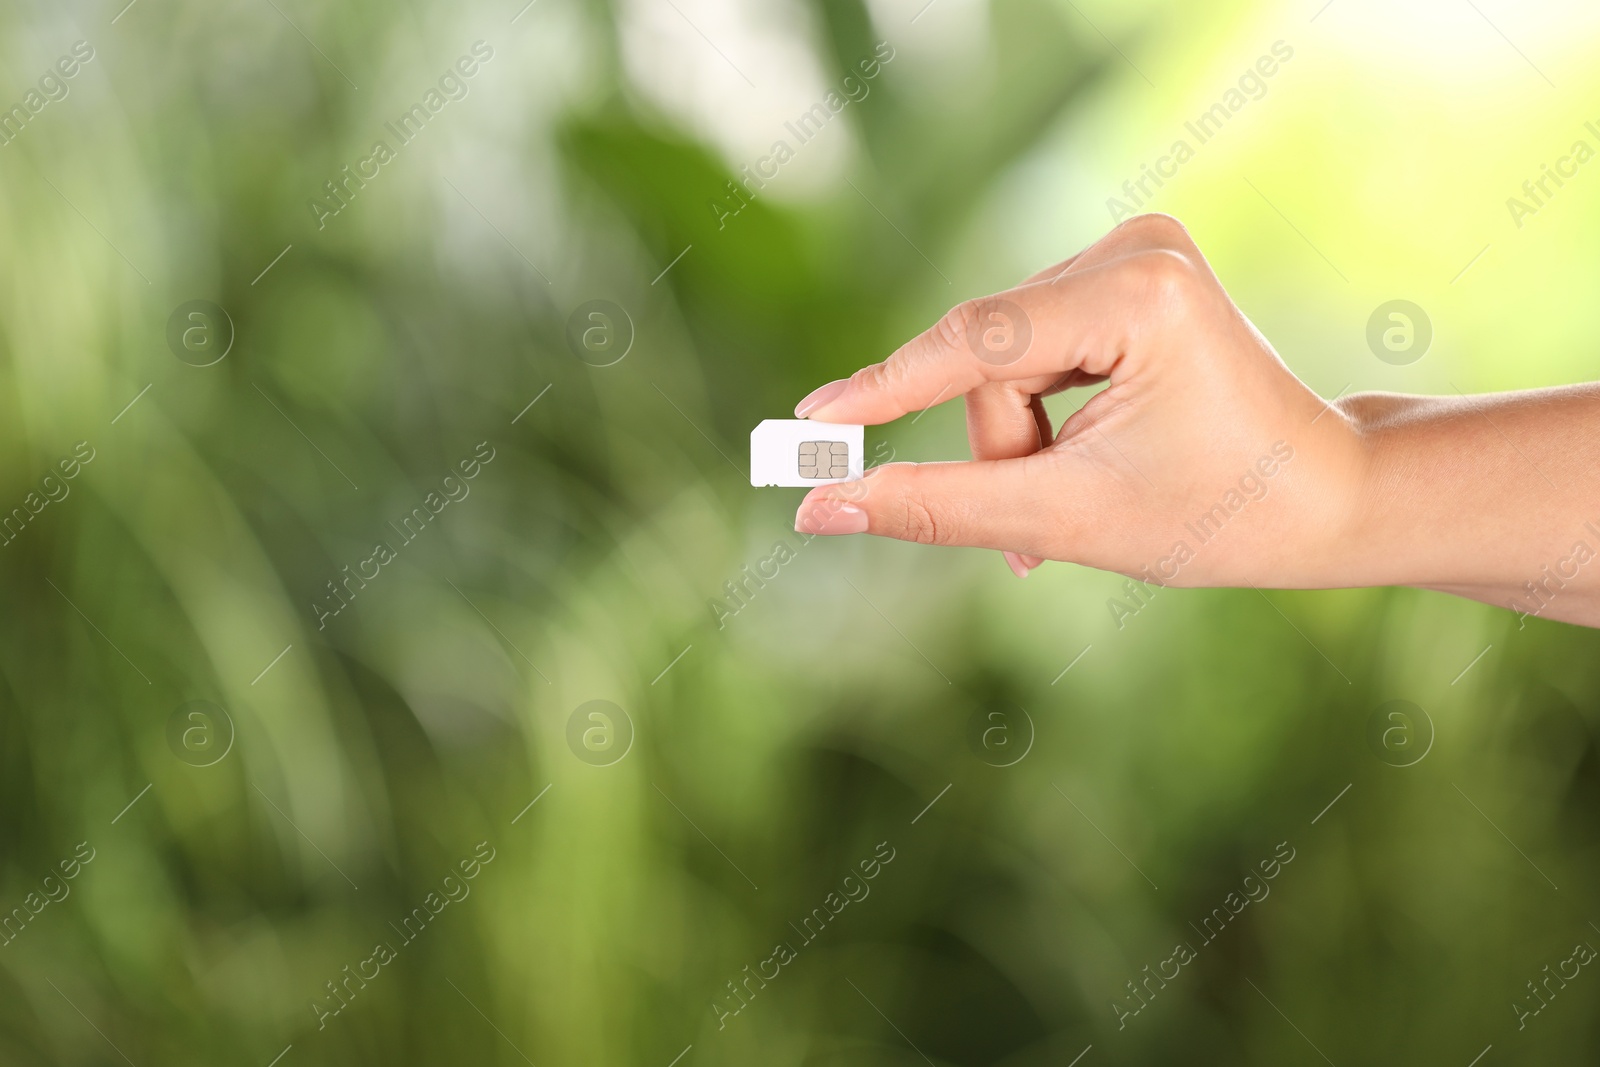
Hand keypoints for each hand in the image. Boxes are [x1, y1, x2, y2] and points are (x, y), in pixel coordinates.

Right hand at [791, 214, 1366, 588]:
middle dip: (1000, 449)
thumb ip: (931, 507)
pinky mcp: (1127, 269)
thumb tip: (820, 507)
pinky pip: (1031, 344)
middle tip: (1033, 535)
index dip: (882, 391)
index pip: (974, 342)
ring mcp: (1133, 249)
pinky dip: (1038, 412)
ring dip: (1018, 438)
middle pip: (988, 357)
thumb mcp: (1062, 520)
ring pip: (1003, 356)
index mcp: (1138, 293)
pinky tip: (1078, 456)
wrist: (1324, 498)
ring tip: (1070, 502)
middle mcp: (1134, 247)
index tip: (806, 426)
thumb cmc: (1216, 516)